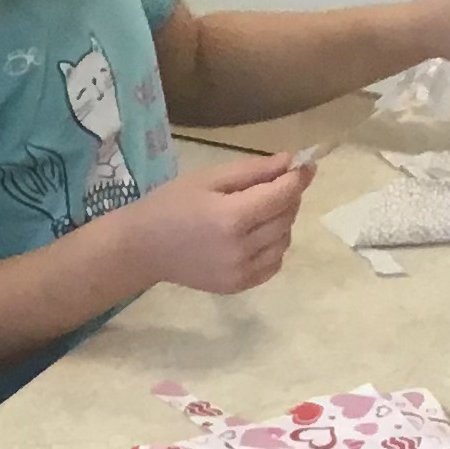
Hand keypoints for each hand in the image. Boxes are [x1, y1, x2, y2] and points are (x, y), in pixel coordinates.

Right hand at [123, 151, 315, 294]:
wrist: (143, 248)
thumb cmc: (171, 205)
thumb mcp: (208, 178)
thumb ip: (252, 171)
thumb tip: (288, 162)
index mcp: (231, 217)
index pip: (282, 196)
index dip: (298, 179)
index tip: (306, 165)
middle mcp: (241, 248)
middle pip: (286, 218)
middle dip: (288, 197)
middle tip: (276, 185)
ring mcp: (241, 272)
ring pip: (284, 241)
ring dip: (282, 222)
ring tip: (260, 211)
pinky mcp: (239, 286)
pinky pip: (274, 264)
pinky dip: (274, 246)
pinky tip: (257, 235)